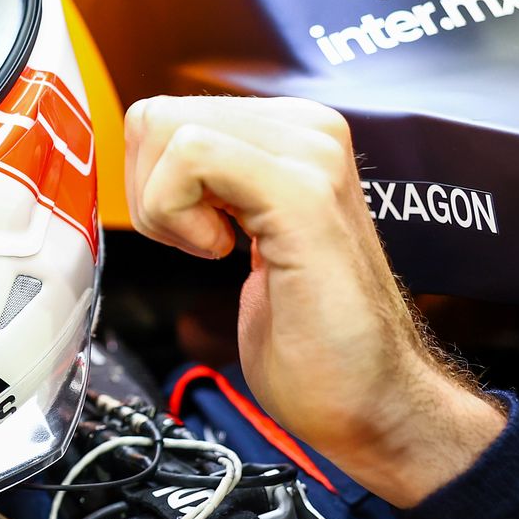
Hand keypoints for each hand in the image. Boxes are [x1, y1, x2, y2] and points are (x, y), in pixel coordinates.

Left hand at [123, 95, 502, 506]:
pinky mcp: (301, 193)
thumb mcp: (240, 233)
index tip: (196, 234)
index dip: (150, 185)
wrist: (374, 403)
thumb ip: (207, 184)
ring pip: (168, 129)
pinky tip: (223, 254)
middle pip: (157, 118)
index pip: (166, 115)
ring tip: (220, 251)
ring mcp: (311, 155)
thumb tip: (144, 158)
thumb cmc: (311, 339)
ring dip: (164, 207)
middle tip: (203, 246)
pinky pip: (190, 157)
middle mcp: (308, 131)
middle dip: (150, 193)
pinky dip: (177, 215)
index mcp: (294, 137)